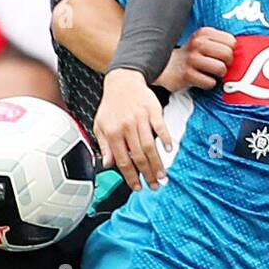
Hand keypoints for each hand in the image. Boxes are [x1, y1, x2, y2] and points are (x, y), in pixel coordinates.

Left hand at [93, 68, 172, 190]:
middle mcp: (127, 127)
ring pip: (150, 146)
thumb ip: (103, 146)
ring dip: (157, 163)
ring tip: (162, 175)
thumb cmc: (111, 105)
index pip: (123, 161)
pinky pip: (161, 128)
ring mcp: (141, 119)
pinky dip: (166, 140)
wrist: (122, 81)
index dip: (130, 176)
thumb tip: (108, 164)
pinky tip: (169, 150)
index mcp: (112, 133)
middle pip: (139, 157)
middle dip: (147, 174)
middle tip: (154, 185)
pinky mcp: (153, 111)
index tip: (137, 187)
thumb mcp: (100, 125)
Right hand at [155, 28, 235, 92]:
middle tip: (220, 66)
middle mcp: (197, 43)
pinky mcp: (187, 74)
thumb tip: (243, 51)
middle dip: (227, 63)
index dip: (231, 51)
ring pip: (220, 68)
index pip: (231, 41)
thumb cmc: (192, 55)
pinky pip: (210, 82)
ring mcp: (192, 59)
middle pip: (228, 54)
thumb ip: (220, 42)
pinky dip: (209, 83)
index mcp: (204, 33)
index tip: (223, 55)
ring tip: (211, 73)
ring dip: (219, 74)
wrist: (166, 66)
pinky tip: (202, 79)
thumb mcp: (203, 41)